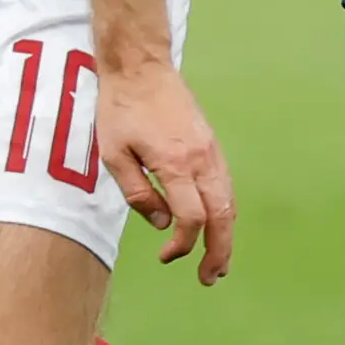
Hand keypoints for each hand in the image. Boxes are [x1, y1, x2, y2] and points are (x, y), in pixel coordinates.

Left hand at [96, 57, 235, 283]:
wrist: (141, 66)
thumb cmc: (120, 109)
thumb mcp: (114, 155)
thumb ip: (139, 194)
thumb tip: (163, 224)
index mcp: (176, 163)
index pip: (192, 218)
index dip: (182, 245)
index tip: (165, 256)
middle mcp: (202, 159)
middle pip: (222, 215)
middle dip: (219, 251)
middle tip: (208, 278)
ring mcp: (212, 150)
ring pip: (229, 201)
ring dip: (227, 235)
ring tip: (218, 262)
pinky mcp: (212, 144)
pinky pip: (225, 186)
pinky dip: (225, 212)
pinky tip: (216, 226)